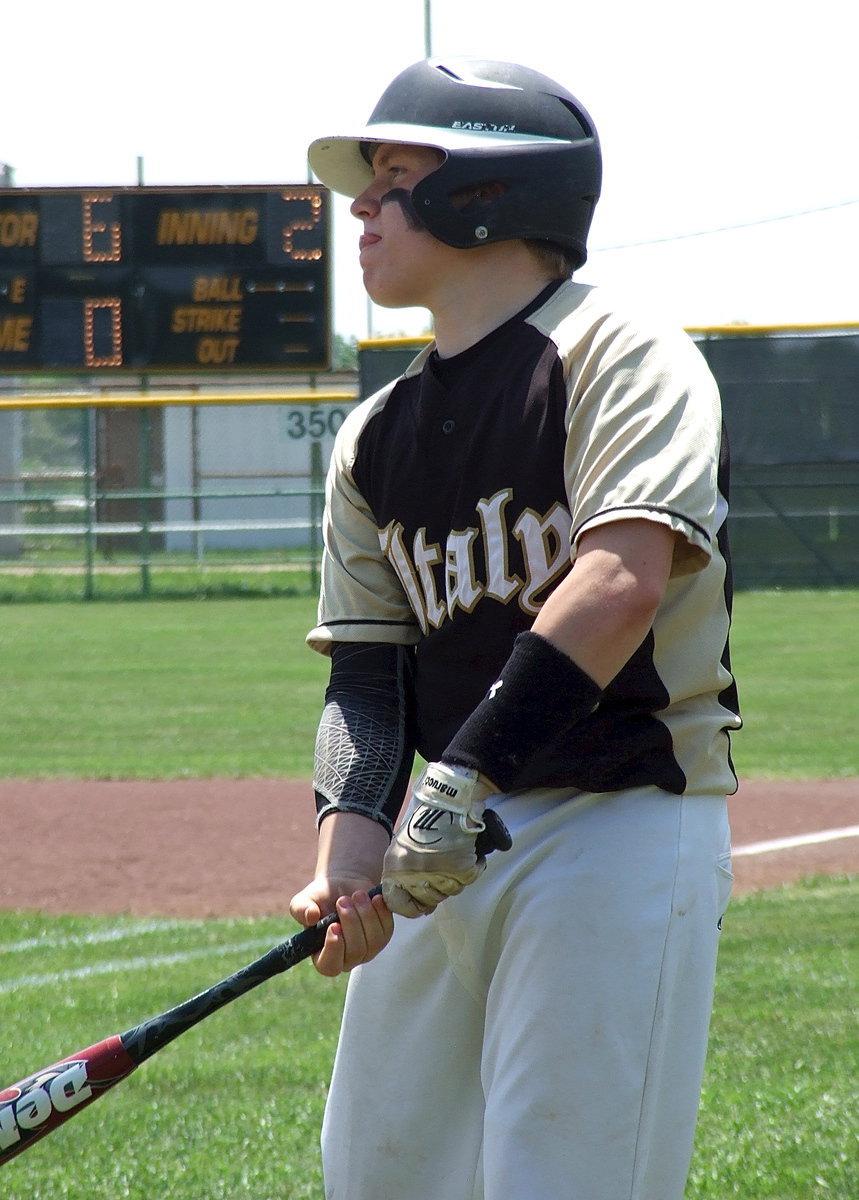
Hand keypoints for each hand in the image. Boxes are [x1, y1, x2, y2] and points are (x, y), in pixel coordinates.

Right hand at [290, 876, 393, 976]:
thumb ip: (301, 909)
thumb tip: (311, 916)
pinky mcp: (383, 936)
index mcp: (323, 956)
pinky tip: (374, 898)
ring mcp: (367, 949)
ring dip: (366, 915)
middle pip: (356, 951)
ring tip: (357, 895)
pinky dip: (381, 912)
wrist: (343, 885)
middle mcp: (347, 958)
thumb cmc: (321, 898)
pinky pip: (387, 930)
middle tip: (343, 900)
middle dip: (351, 922)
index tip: (334, 925)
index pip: (330, 966)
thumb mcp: (304, 900)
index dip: (334, 949)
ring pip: (374, 941)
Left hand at [382, 762, 511, 916]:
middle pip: (428, 900)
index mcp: (395, 867)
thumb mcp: (402, 845)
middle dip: (436, 889)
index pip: (397, 904)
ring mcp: (439, 874)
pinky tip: (466, 851)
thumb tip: (411, 894)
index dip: (410, 906)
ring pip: (450, 891)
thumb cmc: (425, 817)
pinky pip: (469, 878)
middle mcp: (415, 875)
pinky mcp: (461, 870)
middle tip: (441, 870)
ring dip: (454, 878)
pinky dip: (472, 867)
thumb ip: (403, 870)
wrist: (448, 799)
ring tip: (453, 855)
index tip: (418, 901)